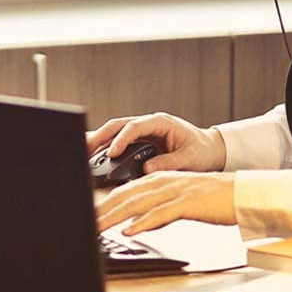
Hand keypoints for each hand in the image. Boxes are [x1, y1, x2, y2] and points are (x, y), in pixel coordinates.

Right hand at [87, 112, 226, 173]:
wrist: (209, 149)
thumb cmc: (201, 151)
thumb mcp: (190, 158)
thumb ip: (169, 162)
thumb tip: (147, 169)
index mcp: (161, 122)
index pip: (135, 126)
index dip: (121, 139)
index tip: (112, 153)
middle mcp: (148, 124)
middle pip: (117, 125)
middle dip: (100, 136)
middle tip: (85, 150)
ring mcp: (142, 133)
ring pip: (114, 132)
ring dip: (99, 142)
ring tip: (82, 154)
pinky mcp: (139, 142)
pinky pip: (118, 143)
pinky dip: (105, 149)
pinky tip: (93, 158)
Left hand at [96, 171, 235, 235]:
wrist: (244, 194)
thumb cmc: (216, 200)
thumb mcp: (182, 201)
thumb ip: (159, 209)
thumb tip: (137, 223)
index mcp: (163, 179)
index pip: (125, 191)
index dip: (104, 204)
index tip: (89, 216)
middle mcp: (166, 181)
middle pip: (126, 195)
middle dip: (102, 210)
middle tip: (84, 223)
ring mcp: (177, 191)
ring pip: (138, 203)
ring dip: (114, 217)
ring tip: (96, 228)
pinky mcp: (188, 203)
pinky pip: (161, 213)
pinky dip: (143, 223)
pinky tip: (129, 231)